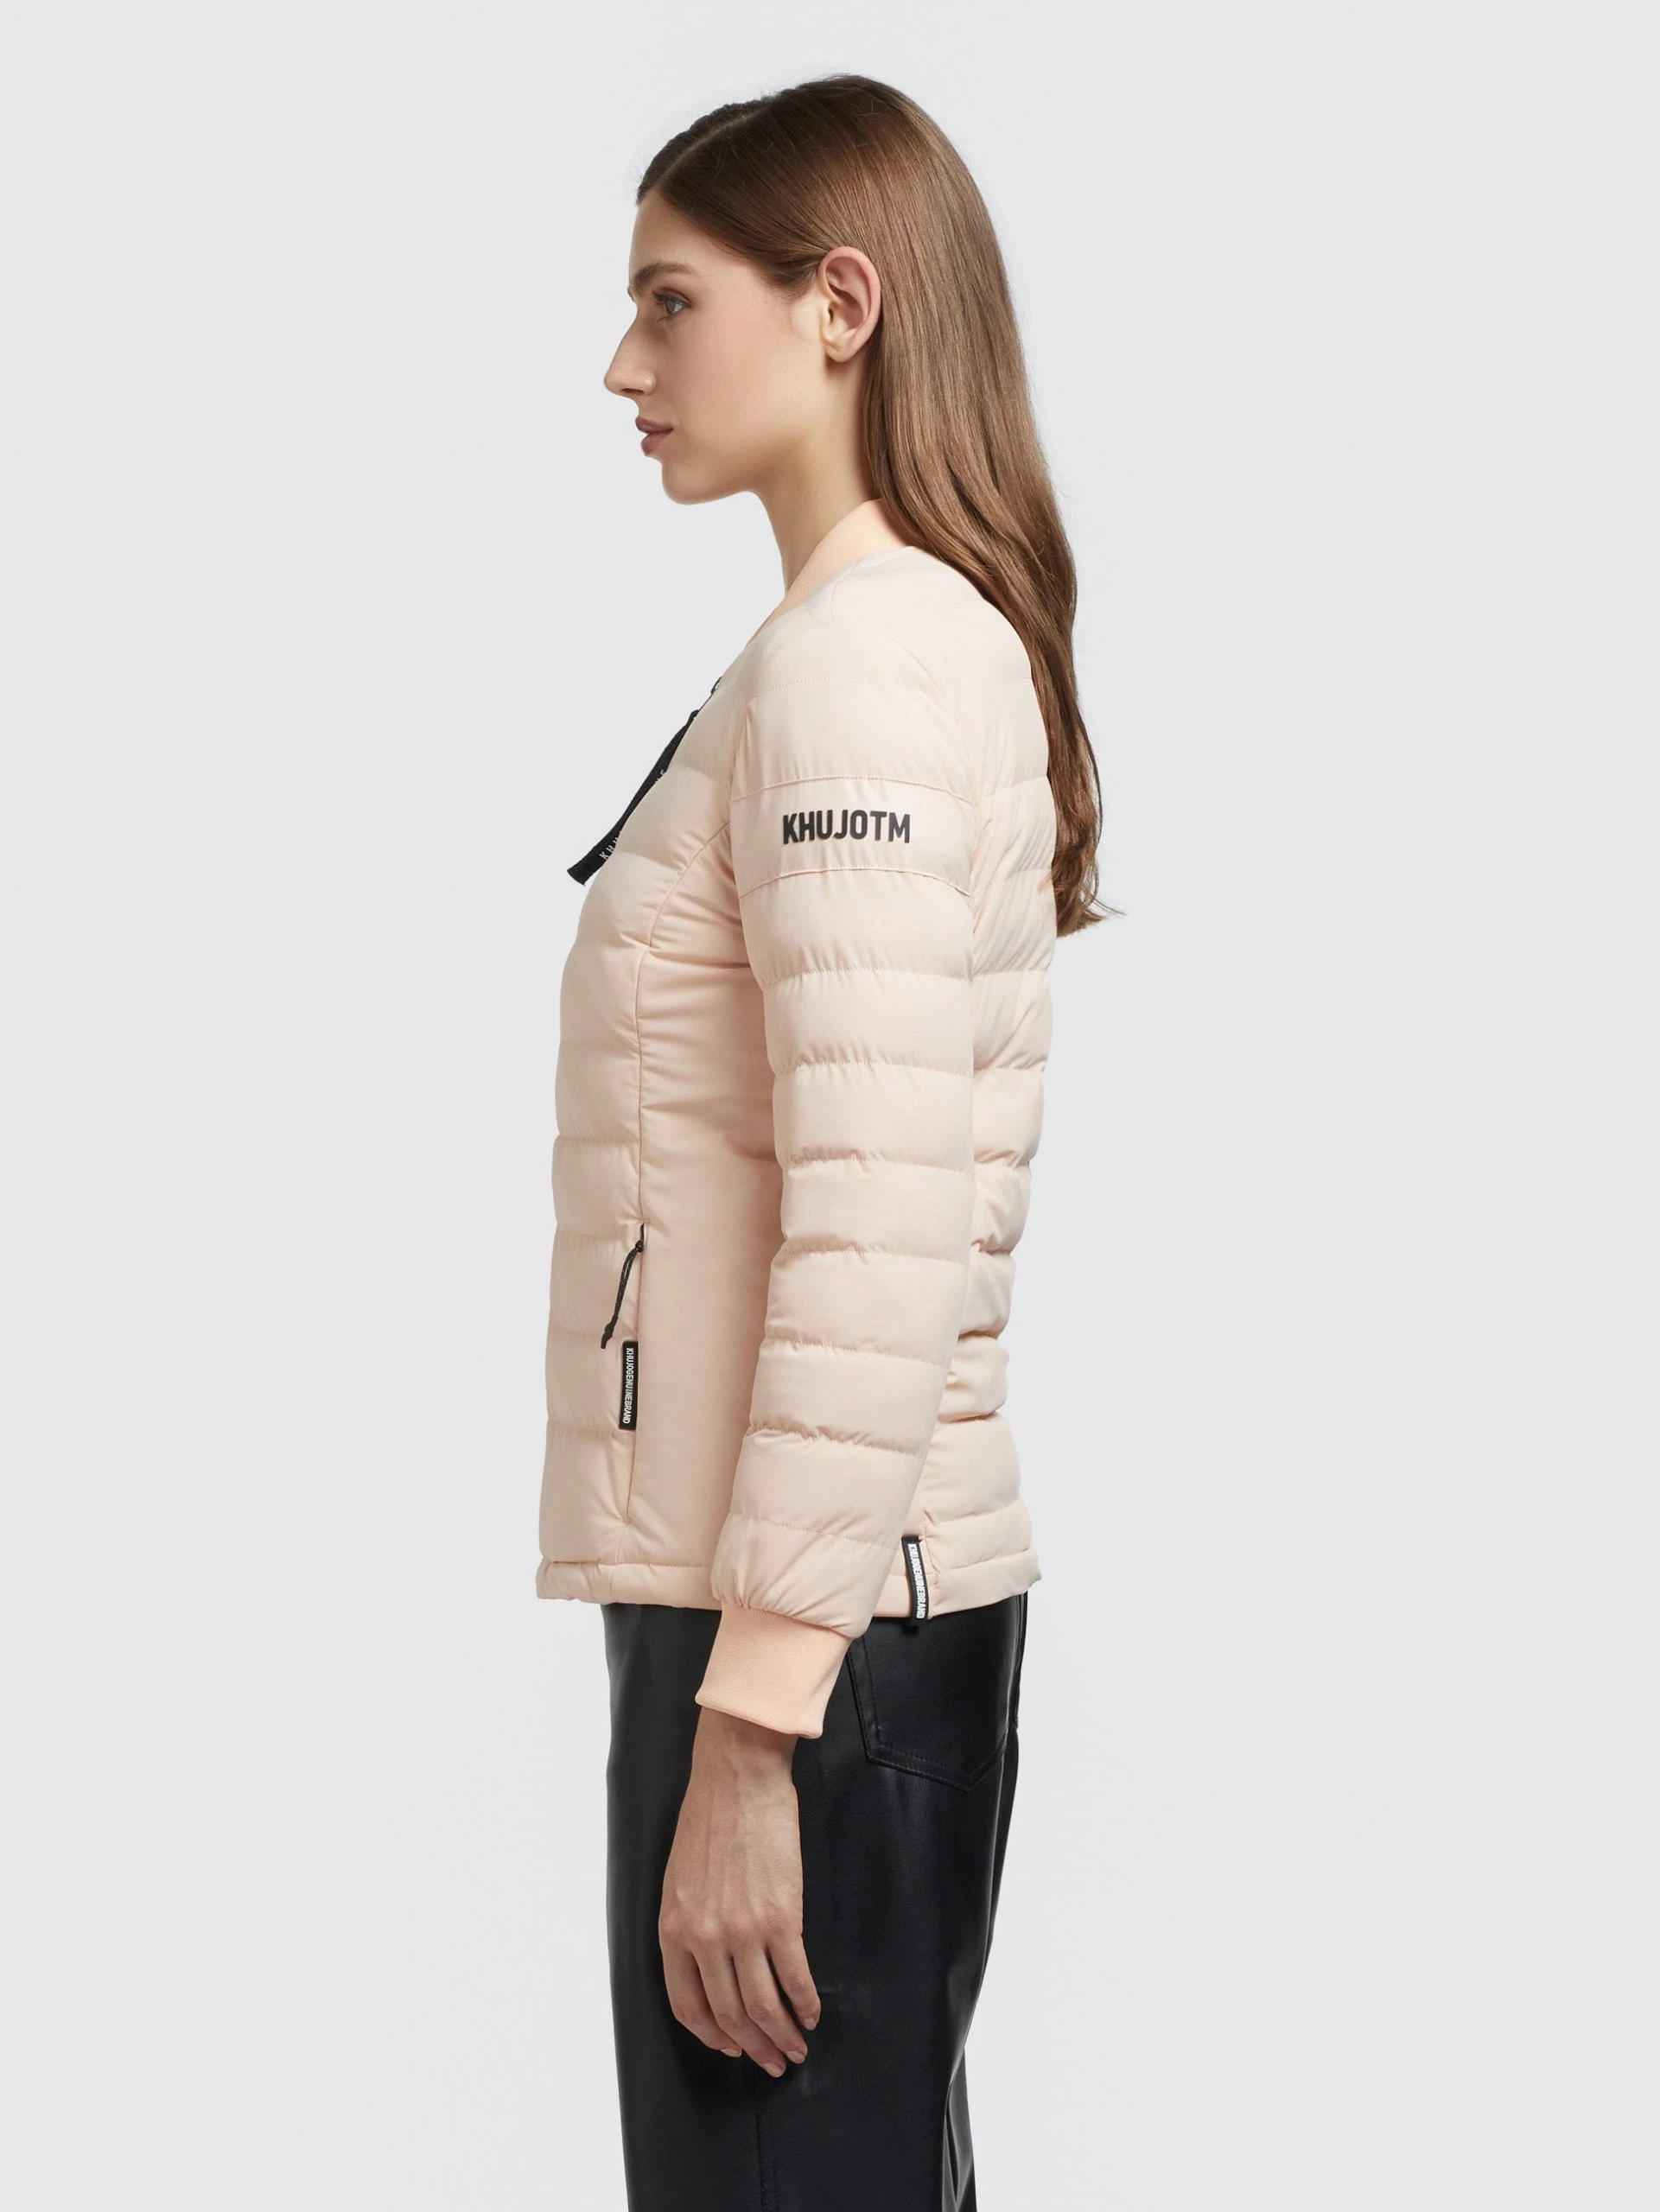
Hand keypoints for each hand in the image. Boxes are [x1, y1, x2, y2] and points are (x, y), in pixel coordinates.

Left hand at [658, 1705, 820, 2075]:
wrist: (737, 1777)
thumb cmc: (708, 1819)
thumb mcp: (678, 1879)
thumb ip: (689, 1925)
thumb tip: (710, 1964)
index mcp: (674, 1930)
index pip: (687, 2005)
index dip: (712, 2035)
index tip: (732, 2045)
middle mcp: (704, 1939)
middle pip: (729, 2014)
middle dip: (753, 2047)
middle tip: (773, 2061)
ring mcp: (743, 1930)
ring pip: (762, 2006)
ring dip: (782, 2035)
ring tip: (797, 2048)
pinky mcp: (781, 1917)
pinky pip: (795, 1976)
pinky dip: (805, 2003)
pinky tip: (813, 2013)